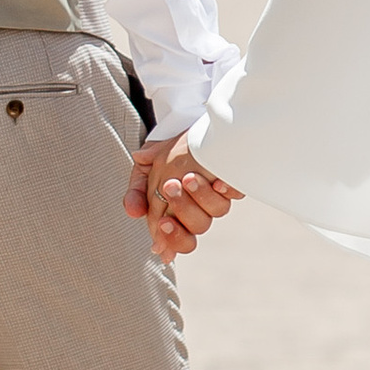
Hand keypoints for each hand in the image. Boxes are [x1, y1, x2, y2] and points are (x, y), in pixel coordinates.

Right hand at [124, 130, 238, 260]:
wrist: (184, 131)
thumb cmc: (164, 156)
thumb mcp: (143, 172)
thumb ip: (136, 192)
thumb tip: (132, 212)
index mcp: (176, 214)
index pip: (177, 239)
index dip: (171, 238)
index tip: (163, 224)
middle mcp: (199, 209)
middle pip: (198, 226)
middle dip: (184, 209)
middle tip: (170, 187)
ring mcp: (216, 195)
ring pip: (217, 210)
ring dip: (202, 195)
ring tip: (189, 177)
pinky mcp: (233, 181)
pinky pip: (236, 191)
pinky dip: (228, 188)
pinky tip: (218, 181)